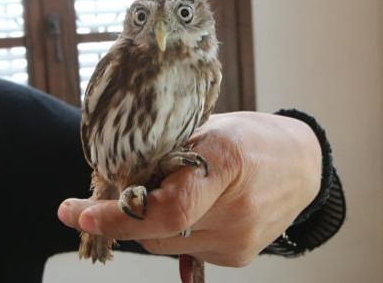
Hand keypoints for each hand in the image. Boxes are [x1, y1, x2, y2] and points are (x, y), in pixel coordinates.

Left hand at [57, 111, 321, 266]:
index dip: (118, 216)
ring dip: (149, 223)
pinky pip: (184, 250)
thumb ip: (166, 150)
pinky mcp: (238, 257)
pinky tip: (190, 208)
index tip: (78, 212)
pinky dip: (174, 231)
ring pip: (164, 244)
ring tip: (164, 192)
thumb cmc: (250, 138)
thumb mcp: (209, 127)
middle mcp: (235, 209)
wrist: (303, 166)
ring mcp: (239, 240)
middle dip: (123, 215)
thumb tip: (111, 171)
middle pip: (155, 229)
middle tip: (102, 196)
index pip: (166, 208)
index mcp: (227, 162)